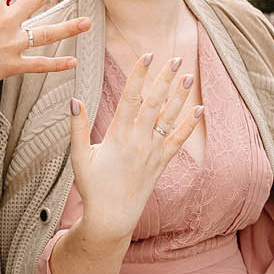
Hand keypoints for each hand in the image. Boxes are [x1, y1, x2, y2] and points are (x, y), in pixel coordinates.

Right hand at [66, 52, 200, 242]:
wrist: (112, 217)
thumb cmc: (93, 187)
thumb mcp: (80, 157)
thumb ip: (78, 127)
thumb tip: (74, 99)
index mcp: (118, 135)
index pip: (131, 97)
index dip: (139, 74)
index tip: (147, 55)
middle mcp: (139, 141)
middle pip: (154, 102)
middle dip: (164, 78)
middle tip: (175, 57)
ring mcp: (153, 152)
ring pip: (169, 118)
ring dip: (180, 96)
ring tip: (189, 76)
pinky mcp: (161, 163)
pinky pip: (179, 141)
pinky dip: (189, 125)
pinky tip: (199, 109)